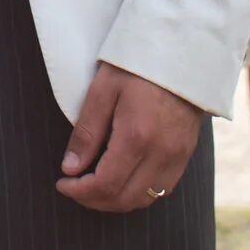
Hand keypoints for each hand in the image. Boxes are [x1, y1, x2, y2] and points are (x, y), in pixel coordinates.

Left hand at [56, 64, 202, 212]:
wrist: (183, 49)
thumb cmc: (138, 64)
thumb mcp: (104, 89)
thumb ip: (87, 132)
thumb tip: (70, 168)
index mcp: (137, 137)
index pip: (105, 185)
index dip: (79, 191)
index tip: (63, 183)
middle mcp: (161, 153)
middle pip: (124, 199)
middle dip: (94, 200)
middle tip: (75, 188)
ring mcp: (177, 156)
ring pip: (145, 199)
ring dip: (116, 200)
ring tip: (95, 186)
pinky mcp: (186, 153)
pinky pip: (162, 188)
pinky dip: (139, 192)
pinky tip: (124, 178)